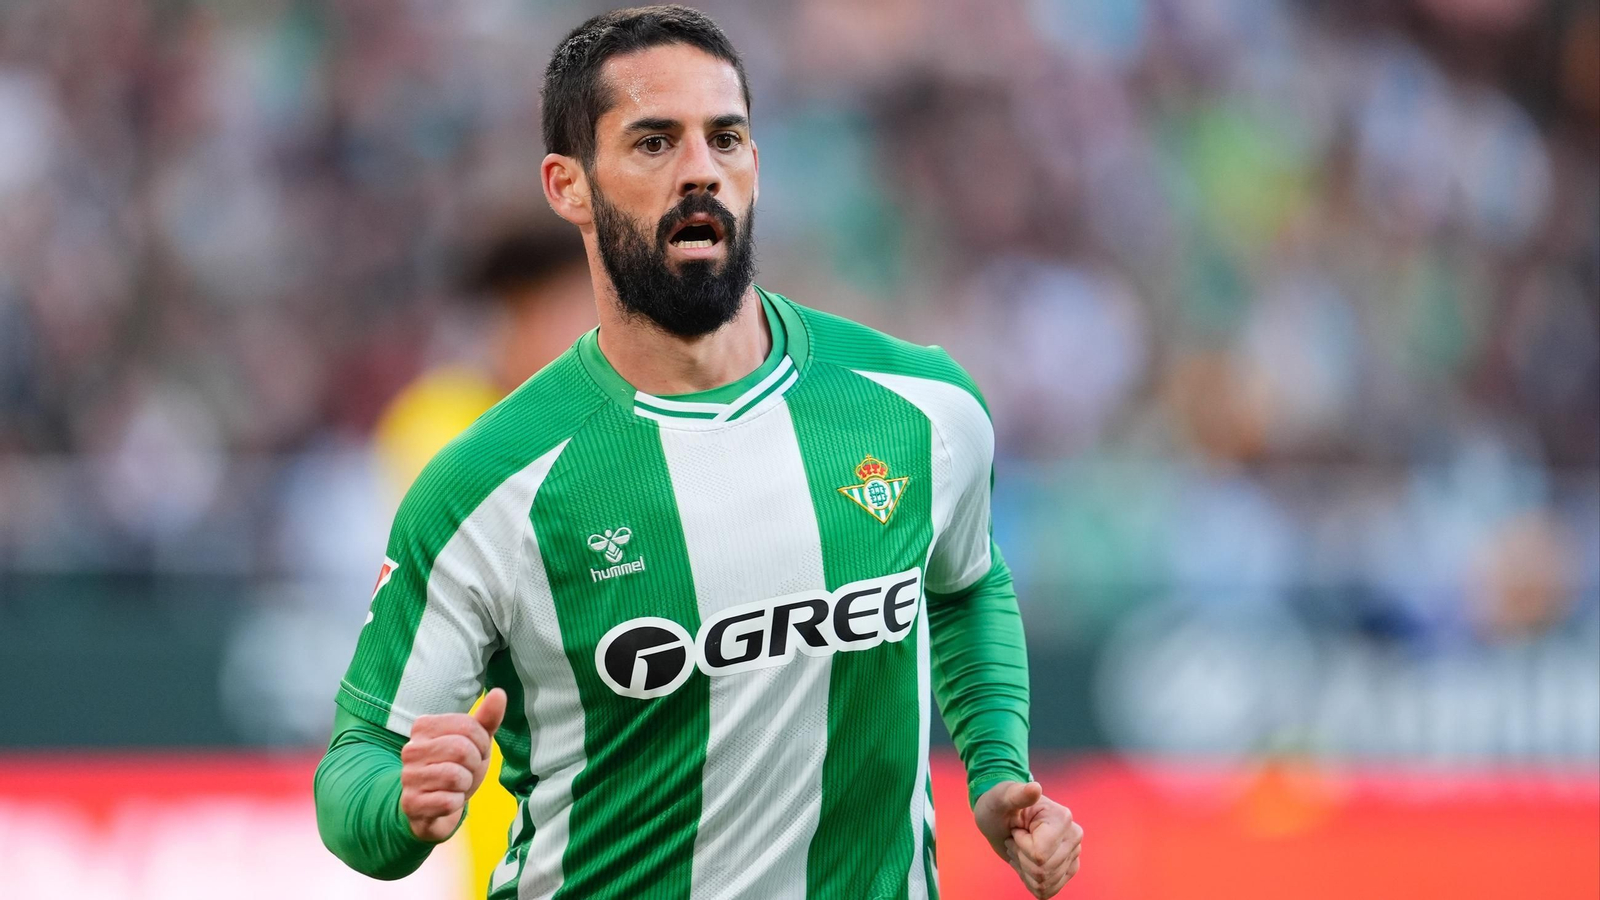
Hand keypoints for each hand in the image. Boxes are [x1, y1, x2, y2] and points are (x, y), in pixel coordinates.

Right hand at [398, 688, 506, 841]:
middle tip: (467, 770)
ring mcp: (408, 777)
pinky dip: (456, 803)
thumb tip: (499, 693)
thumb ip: (487, 718)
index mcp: (424, 726)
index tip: (476, 751)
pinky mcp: (411, 804)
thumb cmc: (457, 767)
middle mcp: (411, 749)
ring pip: (454, 776)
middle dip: (474, 764)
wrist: (435, 806)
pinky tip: (447, 801)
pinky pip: (448, 801)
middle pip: (461, 749)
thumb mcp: (475, 741)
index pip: (468, 726)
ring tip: (456, 785)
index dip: (482, 743)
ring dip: (465, 784)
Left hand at [974, 780, 1082, 897]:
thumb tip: (1034, 788)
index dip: (1020, 846)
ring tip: (1020, 848)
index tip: (1015, 829)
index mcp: (1062, 817)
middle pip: (1043, 871)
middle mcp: (1073, 836)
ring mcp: (1073, 854)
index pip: (1039, 855)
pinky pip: (1048, 890)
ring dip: (1025, 869)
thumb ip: (1016, 794)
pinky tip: (1026, 861)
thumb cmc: (999, 804)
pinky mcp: (1068, 869)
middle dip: (1021, 858)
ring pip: (1045, 883)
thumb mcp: (1001, 798)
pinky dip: (1031, 881)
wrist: (1002, 818)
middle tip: (1015, 839)